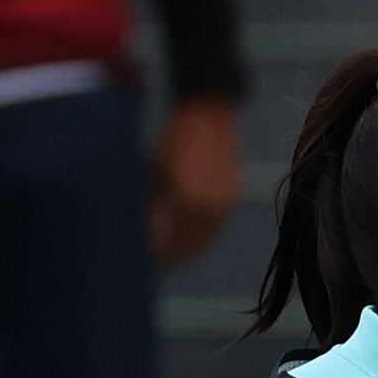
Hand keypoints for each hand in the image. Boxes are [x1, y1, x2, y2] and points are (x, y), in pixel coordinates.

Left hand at [146, 90, 239, 263]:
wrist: (207, 114)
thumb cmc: (172, 140)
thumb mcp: (154, 174)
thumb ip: (152, 206)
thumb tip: (146, 233)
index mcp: (191, 204)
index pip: (175, 244)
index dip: (161, 255)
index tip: (145, 262)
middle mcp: (213, 209)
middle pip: (193, 246)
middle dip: (175, 256)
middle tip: (157, 263)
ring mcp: (226, 203)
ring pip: (207, 238)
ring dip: (190, 247)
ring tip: (171, 252)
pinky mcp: (232, 196)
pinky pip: (216, 225)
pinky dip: (201, 233)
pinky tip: (186, 232)